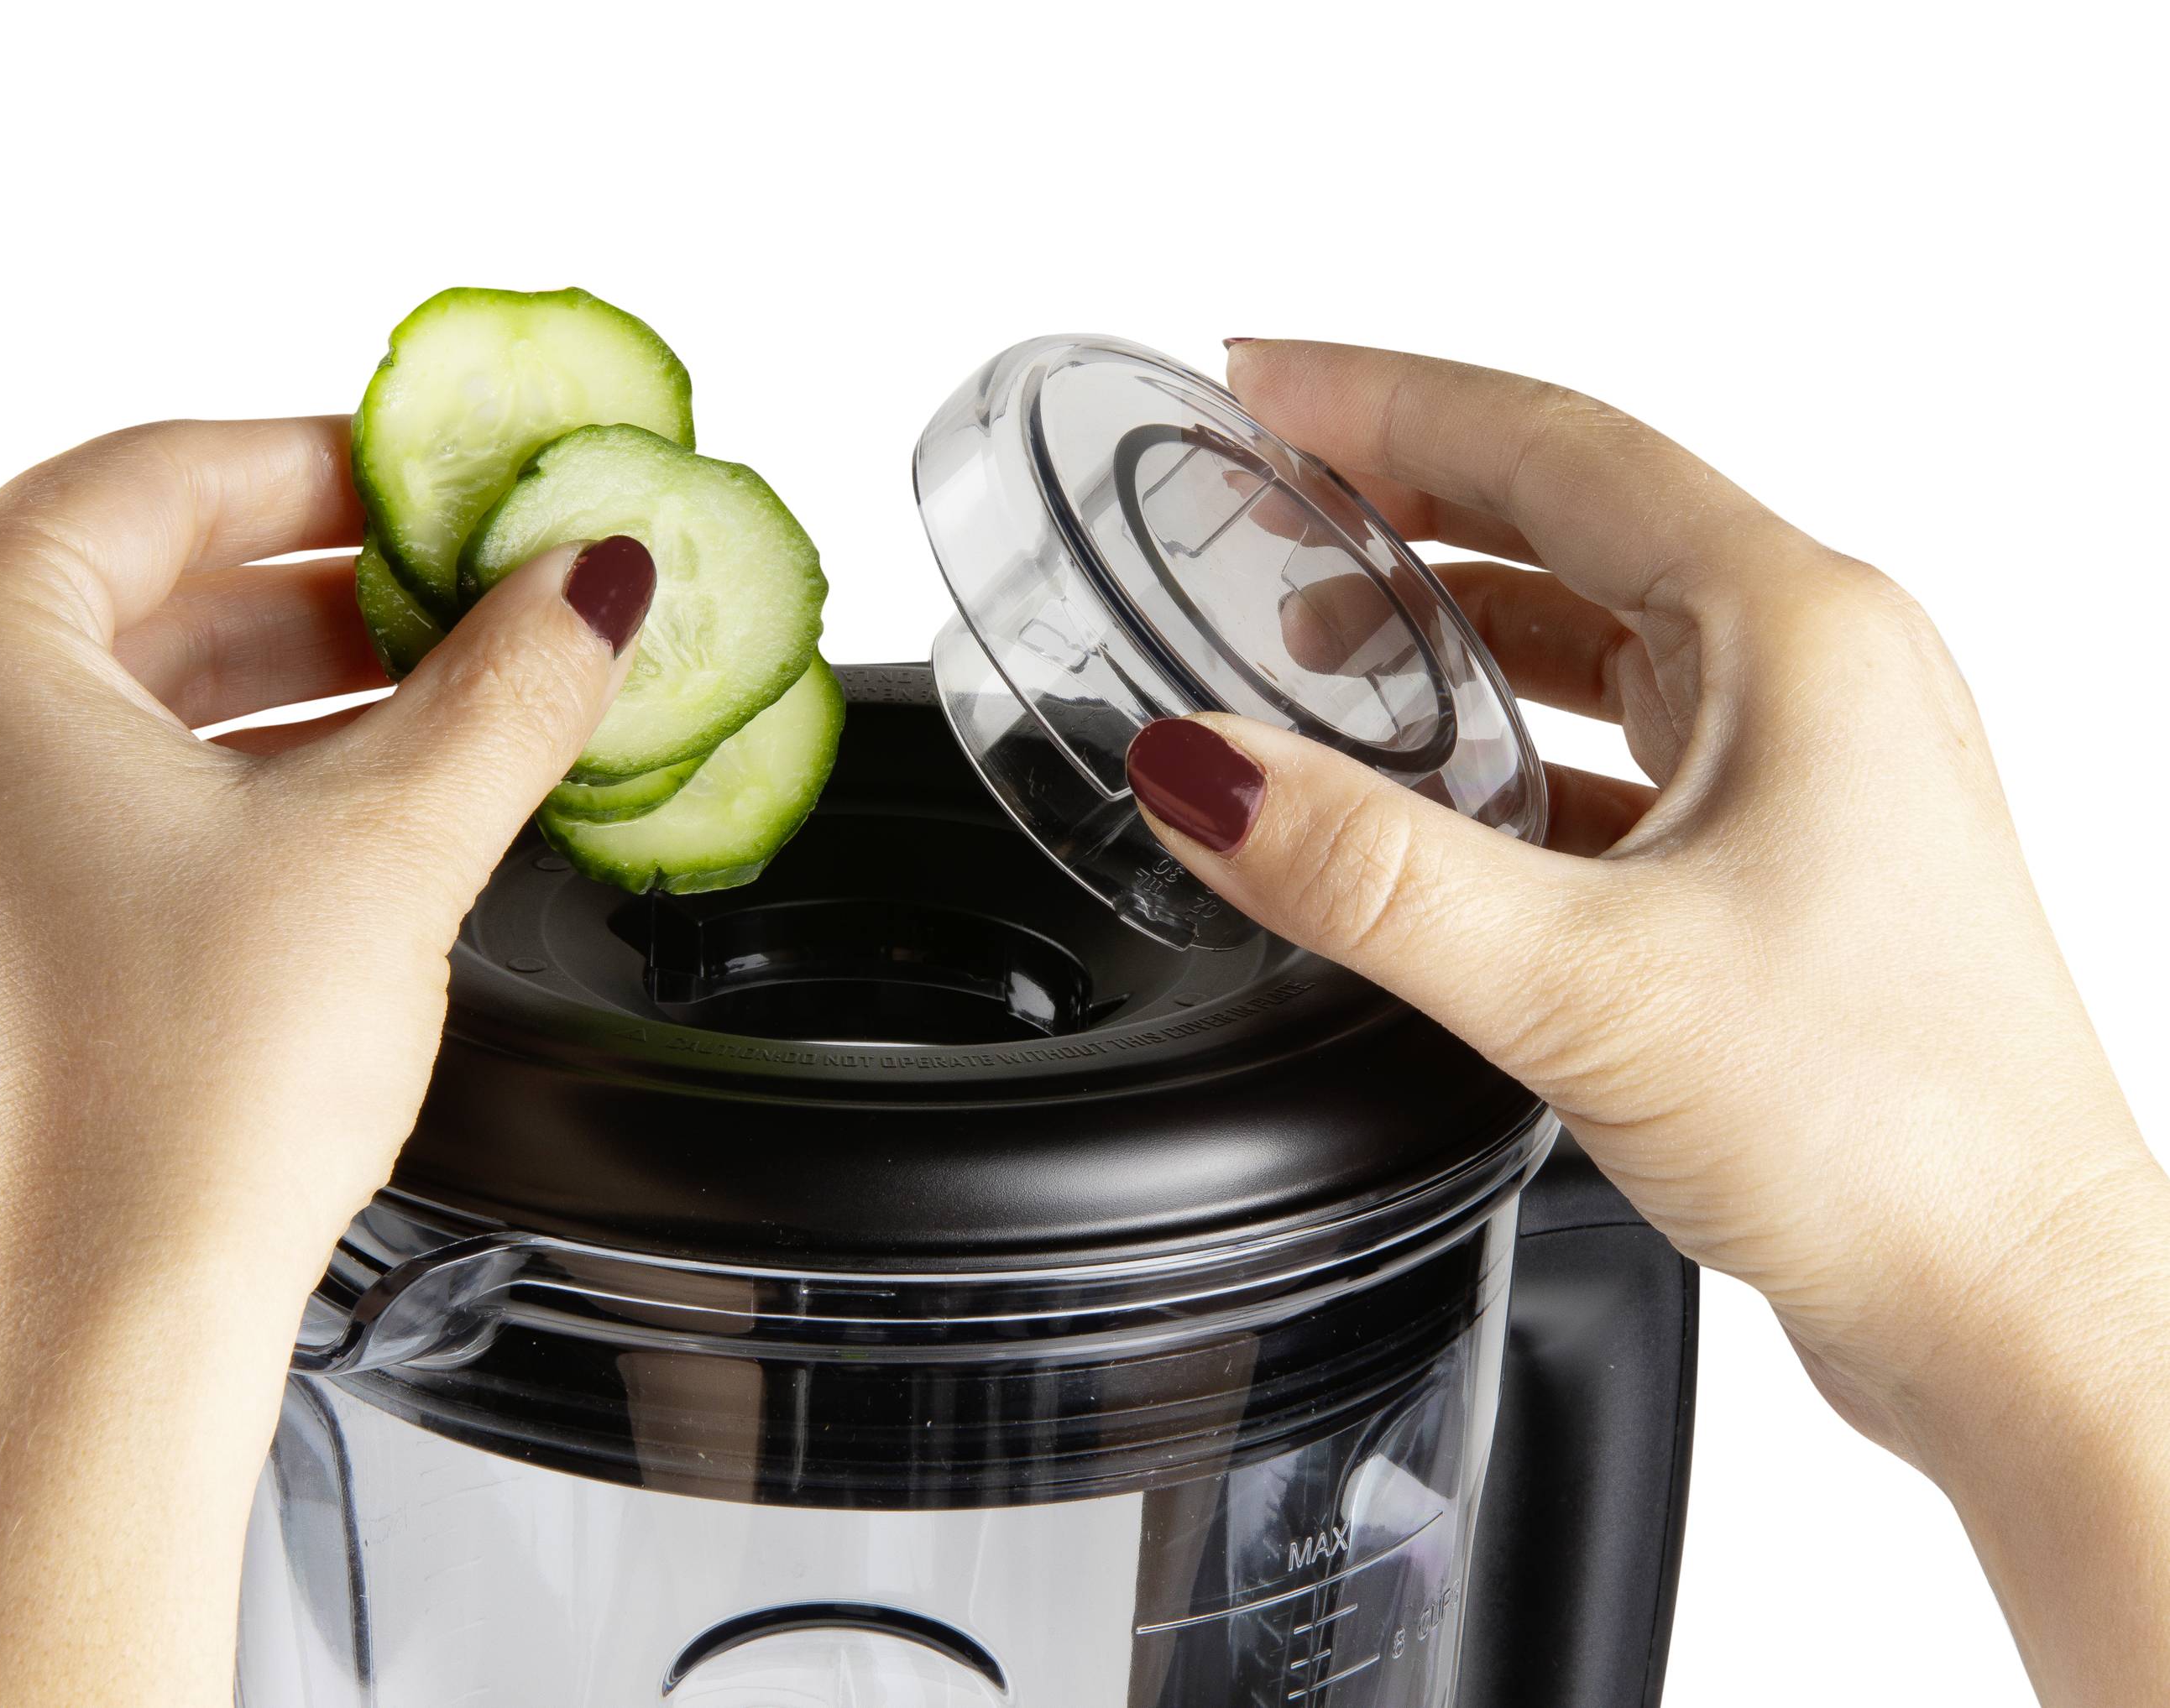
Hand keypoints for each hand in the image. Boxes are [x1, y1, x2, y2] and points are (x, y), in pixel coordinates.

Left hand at [0, 417, 651, 1706]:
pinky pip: (85, 801)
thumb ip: (508, 686)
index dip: (333, 464)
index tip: (446, 480)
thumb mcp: (388, 846)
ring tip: (443, 702)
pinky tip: (351, 812)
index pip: (159, 475)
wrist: (89, 1343)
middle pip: (130, 584)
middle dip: (323, 587)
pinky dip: (219, 781)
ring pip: (112, 701)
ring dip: (283, 687)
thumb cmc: (172, 1102)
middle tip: (471, 590)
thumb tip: (592, 589)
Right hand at [1122, 341, 2169, 1705]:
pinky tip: (1436, 786)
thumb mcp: (1582, 981)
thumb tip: (1199, 773)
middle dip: (1406, 486)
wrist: (2014, 1303)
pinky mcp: (1795, 865)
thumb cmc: (1890, 1127)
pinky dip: (1513, 735)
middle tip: (1263, 476)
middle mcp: (1822, 675)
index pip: (1552, 445)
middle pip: (1575, 514)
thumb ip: (1367, 871)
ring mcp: (1817, 770)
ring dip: (1456, 614)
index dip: (1384, 399)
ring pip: (1601, 630)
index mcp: (1799, 635)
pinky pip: (1626, 746)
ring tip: (1317, 621)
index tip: (1256, 380)